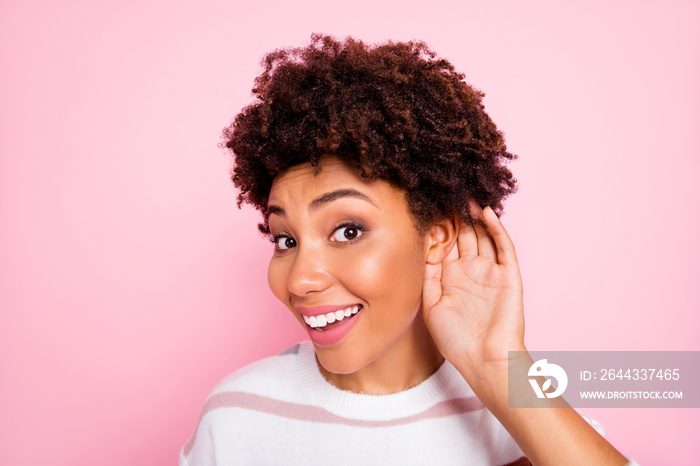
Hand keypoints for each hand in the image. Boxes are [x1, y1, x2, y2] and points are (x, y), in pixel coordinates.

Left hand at [422, 201, 525, 390]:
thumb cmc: (456, 341)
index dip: (438, 226)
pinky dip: (496, 229)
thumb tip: (420, 249)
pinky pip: (503, 247)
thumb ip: (427, 277)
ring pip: (483, 236)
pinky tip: (485, 212)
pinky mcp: (508, 276)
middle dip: (456, 215)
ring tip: (465, 193)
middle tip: (447, 190)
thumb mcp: (431, 306)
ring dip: (475, 216)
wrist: (485, 362)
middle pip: (464, 235)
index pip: (445, 245)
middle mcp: (470, 271)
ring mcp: (490, 272)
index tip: (427, 204)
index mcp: (451, 278)